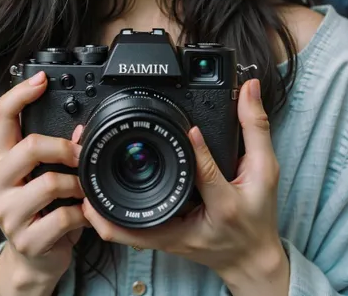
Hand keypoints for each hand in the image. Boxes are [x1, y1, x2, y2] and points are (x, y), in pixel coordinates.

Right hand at [0, 71, 88, 292]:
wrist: (34, 257)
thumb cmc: (41, 207)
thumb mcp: (42, 172)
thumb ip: (54, 148)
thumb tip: (81, 129)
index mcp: (0, 158)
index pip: (0, 117)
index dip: (20, 94)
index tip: (42, 79)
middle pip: (29, 147)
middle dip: (64, 148)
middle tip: (81, 155)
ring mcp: (6, 212)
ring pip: (49, 182)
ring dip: (77, 184)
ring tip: (84, 190)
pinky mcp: (23, 239)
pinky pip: (63, 217)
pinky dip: (82, 214)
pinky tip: (84, 214)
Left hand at [82, 80, 288, 295]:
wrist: (250, 258)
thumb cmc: (257, 216)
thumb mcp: (265, 171)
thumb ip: (255, 127)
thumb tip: (250, 88)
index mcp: (222, 206)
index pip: (207, 175)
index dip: (199, 151)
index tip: (188, 128)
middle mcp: (189, 224)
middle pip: (146, 210)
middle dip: (114, 187)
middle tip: (90, 159)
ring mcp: (171, 235)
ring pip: (125, 230)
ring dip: (99, 207)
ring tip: (81, 177)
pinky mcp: (160, 239)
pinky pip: (125, 233)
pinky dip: (105, 219)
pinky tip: (91, 200)